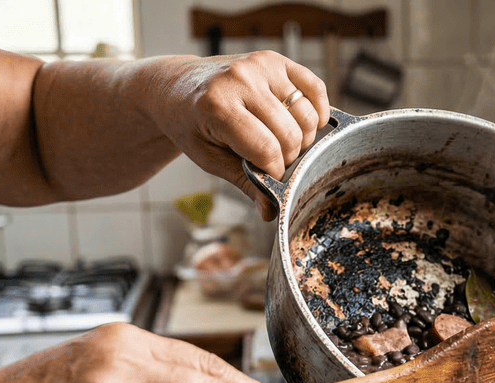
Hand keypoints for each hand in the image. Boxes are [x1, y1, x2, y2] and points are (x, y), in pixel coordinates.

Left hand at [131, 51, 329, 219]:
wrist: (177, 87)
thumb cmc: (191, 125)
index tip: (270, 176)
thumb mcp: (208, 158)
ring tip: (285, 142)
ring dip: (304, 136)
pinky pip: (314, 87)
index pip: (266, 150)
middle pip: (289, 134)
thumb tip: (271, 211)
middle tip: (274, 159)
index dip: (274, 171)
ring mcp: (259, 65)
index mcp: (217, 106)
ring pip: (305, 114)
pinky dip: (317, 110)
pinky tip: (307, 123)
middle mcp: (239, 79)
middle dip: (289, 156)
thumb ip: (243, 181)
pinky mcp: (274, 58)